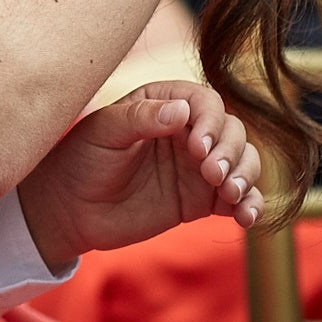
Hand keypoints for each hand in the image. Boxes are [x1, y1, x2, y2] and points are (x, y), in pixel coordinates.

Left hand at [17, 81, 263, 271]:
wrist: (71, 209)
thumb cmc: (82, 160)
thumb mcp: (104, 132)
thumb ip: (140, 118)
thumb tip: (181, 110)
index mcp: (162, 104)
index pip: (205, 102)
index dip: (211, 121)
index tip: (198, 147)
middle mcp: (186, 132)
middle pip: (232, 131)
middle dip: (231, 151)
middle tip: (213, 175)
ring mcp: (197, 166)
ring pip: (243, 161)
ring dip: (246, 175)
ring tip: (230, 195)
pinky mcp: (202, 199)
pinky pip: (238, 199)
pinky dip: (251, 206)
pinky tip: (246, 219)